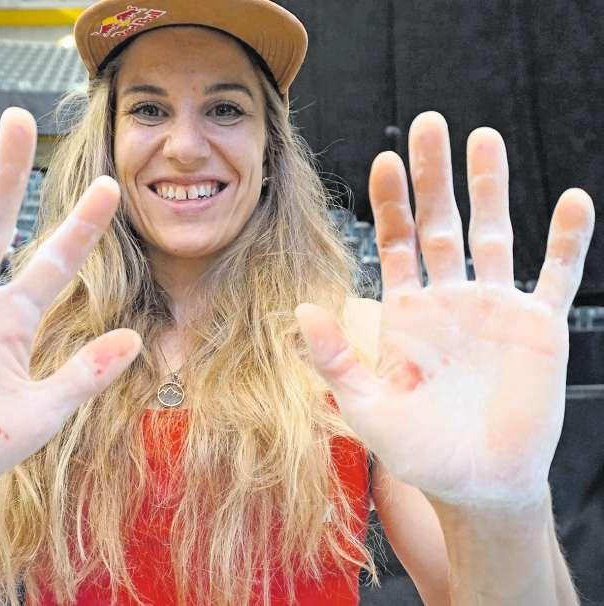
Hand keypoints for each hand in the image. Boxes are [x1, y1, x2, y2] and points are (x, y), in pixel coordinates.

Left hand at [297, 111, 594, 509]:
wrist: (476, 483)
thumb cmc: (418, 450)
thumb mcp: (366, 406)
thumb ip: (334, 358)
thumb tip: (303, 308)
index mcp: (407, 312)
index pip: (397, 242)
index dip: (391, 202)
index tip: (386, 159)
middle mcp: (449, 300)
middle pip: (441, 222)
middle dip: (435, 175)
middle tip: (430, 123)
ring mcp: (495, 309)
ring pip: (494, 234)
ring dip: (491, 188)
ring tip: (484, 139)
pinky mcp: (538, 328)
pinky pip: (555, 276)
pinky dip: (566, 241)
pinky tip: (573, 202)